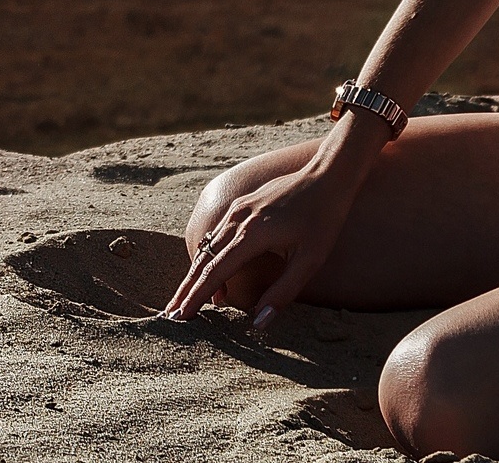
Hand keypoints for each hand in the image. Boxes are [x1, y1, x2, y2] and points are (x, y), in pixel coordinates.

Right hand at [160, 165, 358, 332]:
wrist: (328, 175)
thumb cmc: (324, 220)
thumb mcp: (311, 260)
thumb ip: (283, 292)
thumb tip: (259, 322)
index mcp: (252, 235)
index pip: (215, 273)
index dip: (196, 297)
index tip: (180, 317)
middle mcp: (238, 220)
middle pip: (203, 260)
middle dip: (186, 289)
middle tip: (170, 314)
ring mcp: (237, 209)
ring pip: (207, 246)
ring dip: (196, 274)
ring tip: (186, 299)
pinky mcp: (242, 204)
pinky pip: (216, 234)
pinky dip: (209, 256)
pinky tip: (211, 271)